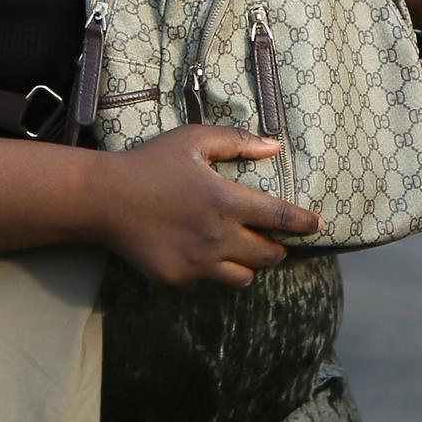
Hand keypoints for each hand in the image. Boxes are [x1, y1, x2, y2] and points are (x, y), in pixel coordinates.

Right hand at [104, 125, 323, 288]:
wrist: (103, 199)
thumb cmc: (149, 163)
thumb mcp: (193, 140)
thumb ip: (237, 142)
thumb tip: (274, 147)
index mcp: (227, 202)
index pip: (281, 218)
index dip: (305, 223)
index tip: (319, 226)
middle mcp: (218, 237)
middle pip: (269, 256)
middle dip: (277, 249)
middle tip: (272, 240)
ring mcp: (197, 263)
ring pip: (243, 277)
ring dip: (248, 265)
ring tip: (239, 251)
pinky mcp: (177, 279)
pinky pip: (206, 282)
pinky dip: (208, 271)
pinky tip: (196, 254)